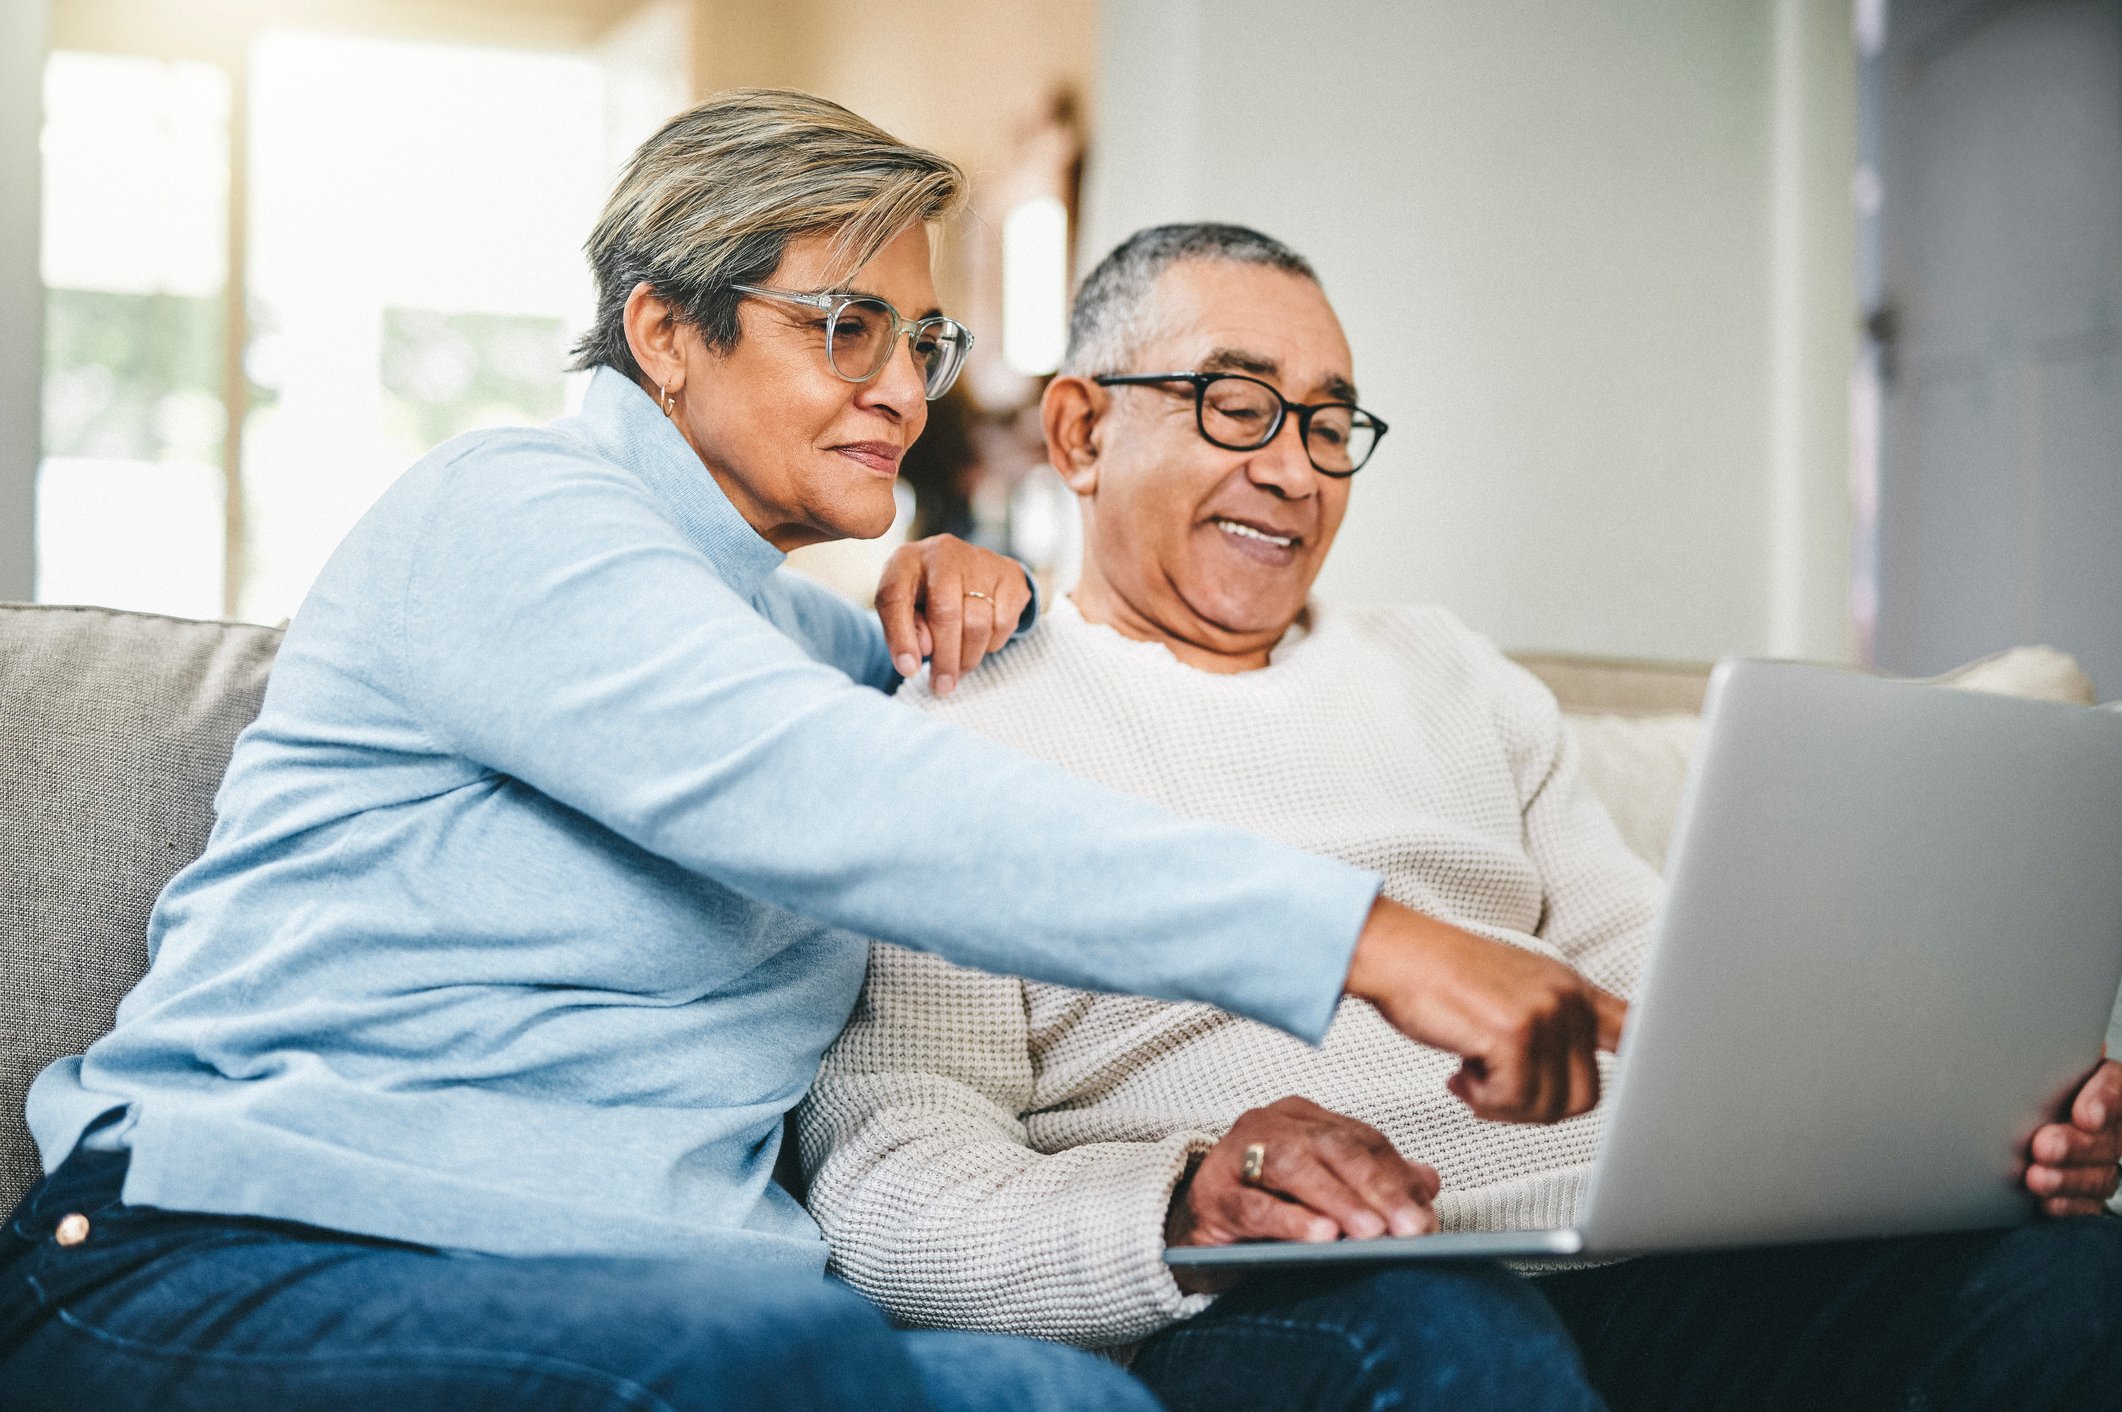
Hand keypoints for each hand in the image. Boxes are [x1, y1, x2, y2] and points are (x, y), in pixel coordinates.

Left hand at [874, 536, 1033, 695]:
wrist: (965, 569)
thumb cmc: (924, 596)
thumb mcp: (903, 610)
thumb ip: (901, 632)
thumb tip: (915, 660)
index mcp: (906, 560)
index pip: (894, 597)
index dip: (900, 637)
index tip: (909, 670)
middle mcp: (943, 552)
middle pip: (946, 614)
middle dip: (946, 659)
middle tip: (943, 687)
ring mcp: (980, 560)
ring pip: (978, 623)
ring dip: (969, 656)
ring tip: (960, 668)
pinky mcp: (1010, 574)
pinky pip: (1004, 623)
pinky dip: (992, 643)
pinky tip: (981, 642)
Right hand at [1165, 1096, 1439, 1292]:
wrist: (1198, 1232)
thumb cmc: (1266, 1209)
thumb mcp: (1326, 1196)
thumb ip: (1375, 1183)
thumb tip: (1428, 1182)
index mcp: (1303, 1118)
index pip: (1361, 1140)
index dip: (1397, 1176)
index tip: (1426, 1216)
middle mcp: (1270, 1124)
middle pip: (1333, 1148)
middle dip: (1377, 1187)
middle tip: (1410, 1227)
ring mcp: (1236, 1154)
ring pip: (1295, 1166)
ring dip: (1339, 1200)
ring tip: (1372, 1231)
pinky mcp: (1213, 1194)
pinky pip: (1255, 1205)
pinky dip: (1291, 1220)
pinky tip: (1320, 1235)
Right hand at [1344, 896, 1625, 1124]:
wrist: (1393, 953)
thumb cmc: (1438, 978)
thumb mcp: (1512, 992)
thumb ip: (1551, 1026)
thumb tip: (1576, 1084)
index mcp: (1571, 988)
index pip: (1634, 1029)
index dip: (1648, 1063)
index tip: (1652, 1087)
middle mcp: (1566, 998)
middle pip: (1585, 1097)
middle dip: (1535, 1107)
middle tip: (1495, 1089)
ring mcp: (1544, 1013)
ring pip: (1549, 1106)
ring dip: (1502, 1106)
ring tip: (1472, 1075)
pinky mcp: (1514, 1032)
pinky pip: (1513, 1101)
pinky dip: (1482, 1101)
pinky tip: (1460, 1075)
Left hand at [2024, 1058, 2121, 1216]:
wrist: (2009, 1119)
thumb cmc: (2023, 1085)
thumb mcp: (2032, 1066)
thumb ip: (2040, 1059)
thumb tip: (2034, 1042)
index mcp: (2104, 1084)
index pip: (2116, 1087)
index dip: (2105, 1101)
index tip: (2085, 1115)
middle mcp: (2111, 1125)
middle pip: (2108, 1138)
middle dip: (2076, 1145)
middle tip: (2044, 1145)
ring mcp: (2103, 1161)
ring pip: (2101, 1175)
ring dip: (2068, 1179)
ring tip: (2036, 1178)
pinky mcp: (2088, 1192)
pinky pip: (2089, 1205)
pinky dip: (2068, 1206)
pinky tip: (2048, 1203)